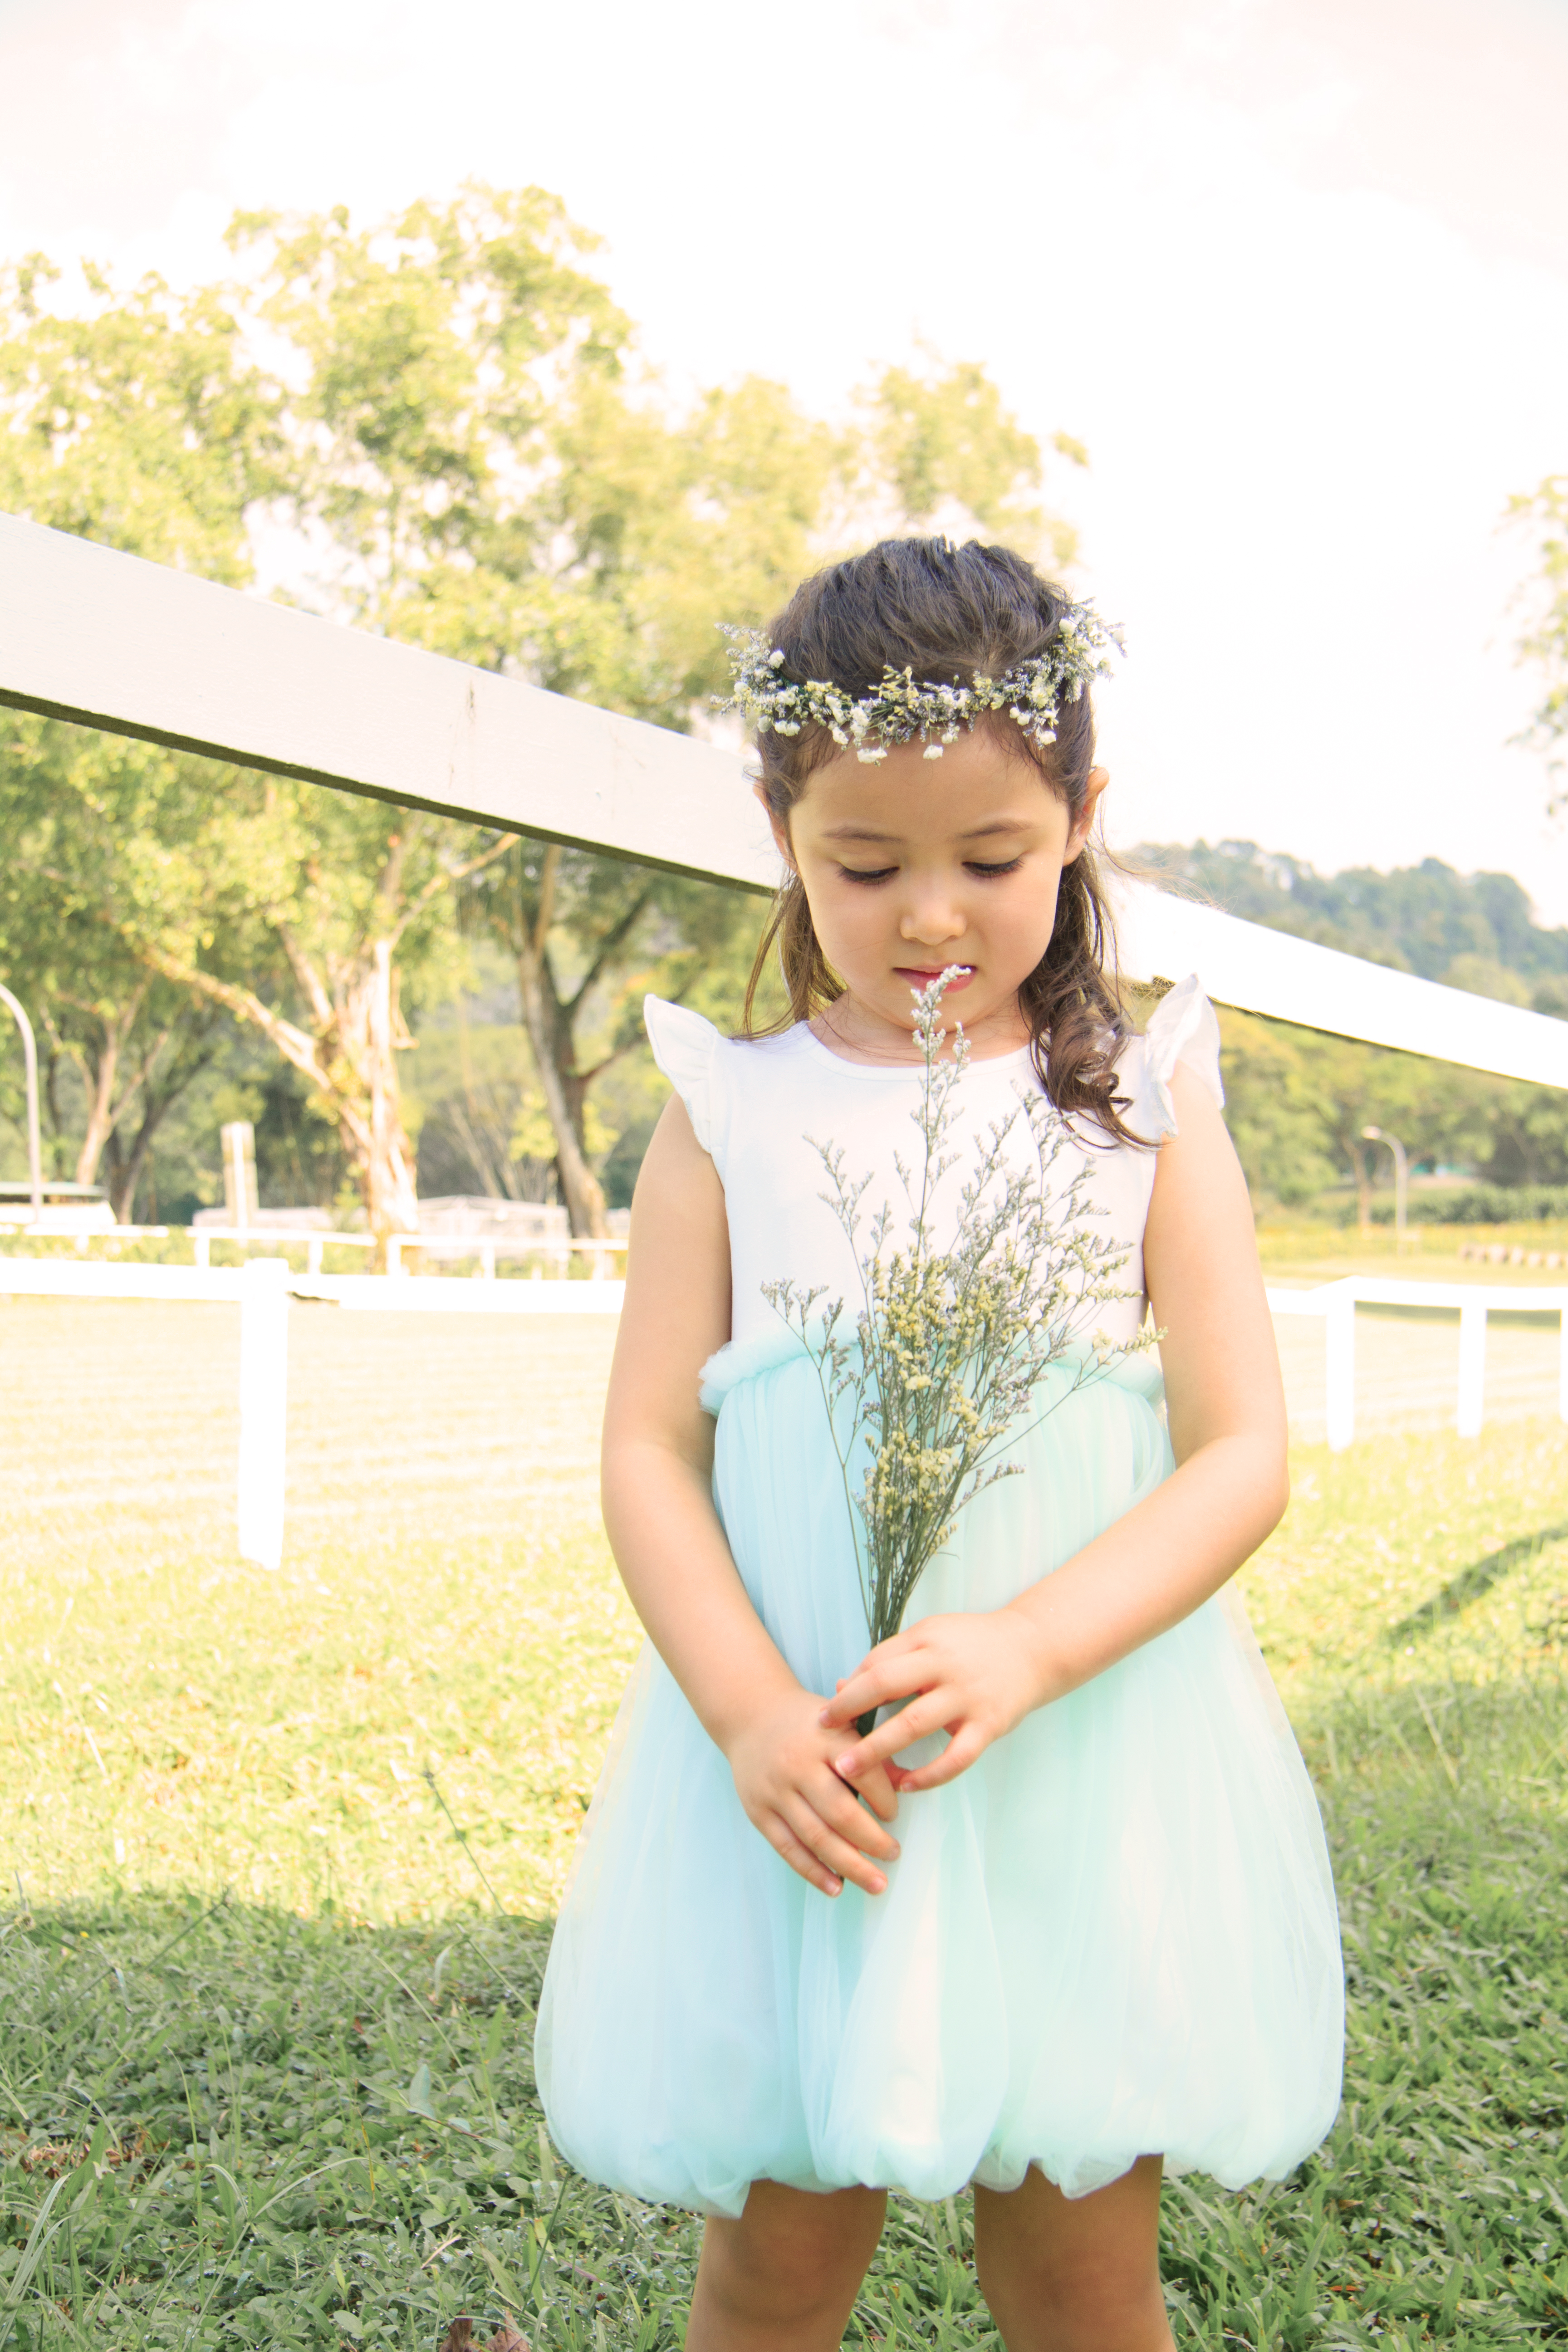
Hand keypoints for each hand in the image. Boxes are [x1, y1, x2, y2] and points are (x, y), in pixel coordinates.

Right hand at [723, 1684, 901, 1897]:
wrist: (749, 1714)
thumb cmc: (805, 1722)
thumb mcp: (841, 1719)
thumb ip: (871, 1749)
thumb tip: (907, 1784)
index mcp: (825, 1737)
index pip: (864, 1774)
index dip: (885, 1800)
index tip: (894, 1815)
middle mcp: (798, 1764)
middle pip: (840, 1812)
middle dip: (872, 1840)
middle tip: (893, 1854)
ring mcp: (776, 1790)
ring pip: (816, 1837)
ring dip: (850, 1865)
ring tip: (876, 1882)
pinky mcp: (758, 1811)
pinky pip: (788, 1848)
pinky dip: (813, 1871)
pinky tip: (836, 1886)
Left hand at [818, 1608, 1051, 1793]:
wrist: (1034, 1647)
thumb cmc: (972, 1644)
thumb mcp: (931, 1636)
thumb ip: (892, 1656)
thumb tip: (845, 1683)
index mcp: (927, 1639)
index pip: (877, 1662)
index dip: (849, 1687)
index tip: (826, 1712)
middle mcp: (945, 1665)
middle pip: (886, 1684)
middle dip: (849, 1709)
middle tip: (821, 1733)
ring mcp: (968, 1696)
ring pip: (914, 1725)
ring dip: (877, 1748)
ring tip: (847, 1769)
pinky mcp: (989, 1725)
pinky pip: (955, 1757)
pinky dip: (929, 1776)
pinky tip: (906, 1787)